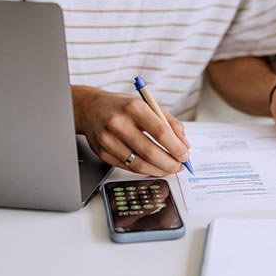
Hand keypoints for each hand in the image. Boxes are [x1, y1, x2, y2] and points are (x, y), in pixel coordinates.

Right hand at [72, 85, 189, 175]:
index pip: (160, 132)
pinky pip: (128, 167)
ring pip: (138, 164)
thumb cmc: (123, 106)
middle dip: (169, 163)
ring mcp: (108, 140)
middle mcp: (118, 124)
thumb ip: (170, 123)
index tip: (185, 155)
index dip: (175, 147)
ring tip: (169, 169)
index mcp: (134, 108)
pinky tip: (153, 167)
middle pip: (150, 152)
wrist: (90, 108)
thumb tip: (184, 144)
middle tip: (179, 166)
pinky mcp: (102, 153)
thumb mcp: (149, 105)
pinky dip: (144, 170)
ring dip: (158, 170)